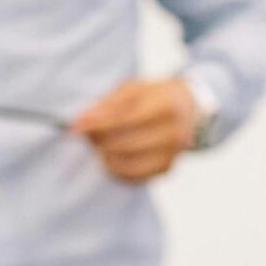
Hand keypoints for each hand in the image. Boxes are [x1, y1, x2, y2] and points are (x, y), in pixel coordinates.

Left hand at [73, 79, 198, 182]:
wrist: (189, 109)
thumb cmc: (155, 96)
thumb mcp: (133, 89)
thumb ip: (107, 105)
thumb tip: (81, 123)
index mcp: (168, 105)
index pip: (127, 119)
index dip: (99, 124)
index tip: (76, 127)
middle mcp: (175, 132)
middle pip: (126, 143)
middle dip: (100, 141)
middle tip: (86, 135)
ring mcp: (173, 154)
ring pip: (129, 163)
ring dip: (105, 156)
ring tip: (98, 144)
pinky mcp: (167, 169)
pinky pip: (134, 176)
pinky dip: (116, 169)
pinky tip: (110, 156)